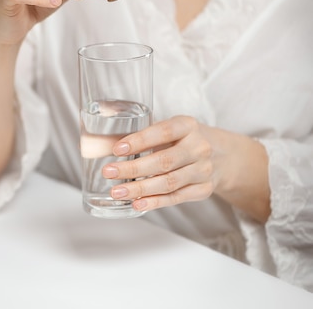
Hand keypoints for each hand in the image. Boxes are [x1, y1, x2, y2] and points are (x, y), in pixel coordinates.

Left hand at [102, 116, 217, 212]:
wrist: (223, 156)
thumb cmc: (185, 140)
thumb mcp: (172, 129)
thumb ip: (147, 136)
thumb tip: (106, 145)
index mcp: (187, 126)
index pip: (163, 132)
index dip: (139, 141)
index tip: (117, 149)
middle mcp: (198, 147)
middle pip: (163, 161)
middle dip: (133, 169)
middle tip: (108, 172)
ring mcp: (203, 170)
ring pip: (168, 182)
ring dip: (140, 189)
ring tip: (117, 192)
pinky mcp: (203, 189)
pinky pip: (176, 197)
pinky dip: (155, 202)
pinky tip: (137, 204)